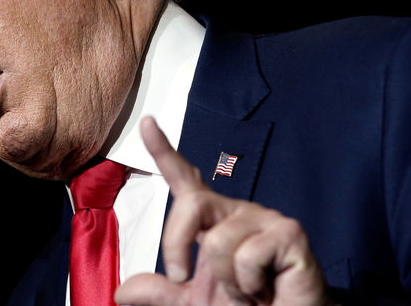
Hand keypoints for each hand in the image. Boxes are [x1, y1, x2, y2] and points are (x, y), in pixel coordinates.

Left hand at [114, 117, 331, 305]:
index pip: (185, 178)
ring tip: (248, 289)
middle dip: (176, 244)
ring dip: (227, 282)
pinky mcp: (289, 233)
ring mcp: (264, 219)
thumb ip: (160, 292)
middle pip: (192, 204)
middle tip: (183, 278)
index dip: (163, 150)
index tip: (147, 122)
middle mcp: (235, 211)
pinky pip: (248, 257)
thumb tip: (122, 292)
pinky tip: (266, 288)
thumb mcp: (192, 302)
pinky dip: (249, 285)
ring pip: (219, 242)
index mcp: (212, 220)